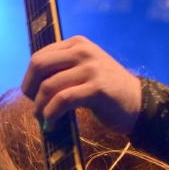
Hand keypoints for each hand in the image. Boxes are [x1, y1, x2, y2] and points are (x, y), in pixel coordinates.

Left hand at [21, 36, 141, 135]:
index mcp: (78, 44)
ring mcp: (91, 68)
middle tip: (34, 108)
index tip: (32, 97)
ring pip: (49, 86)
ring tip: (43, 121)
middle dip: (30, 90)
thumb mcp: (85, 70)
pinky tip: (52, 125)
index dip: (29, 79)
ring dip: (40, 108)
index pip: (40, 57)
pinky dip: (52, 115)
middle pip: (39, 66)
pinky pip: (63, 101)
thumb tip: (31, 85)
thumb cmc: (108, 91)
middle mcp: (83, 51)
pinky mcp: (97, 88)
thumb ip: (63, 69)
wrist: (139, 103)